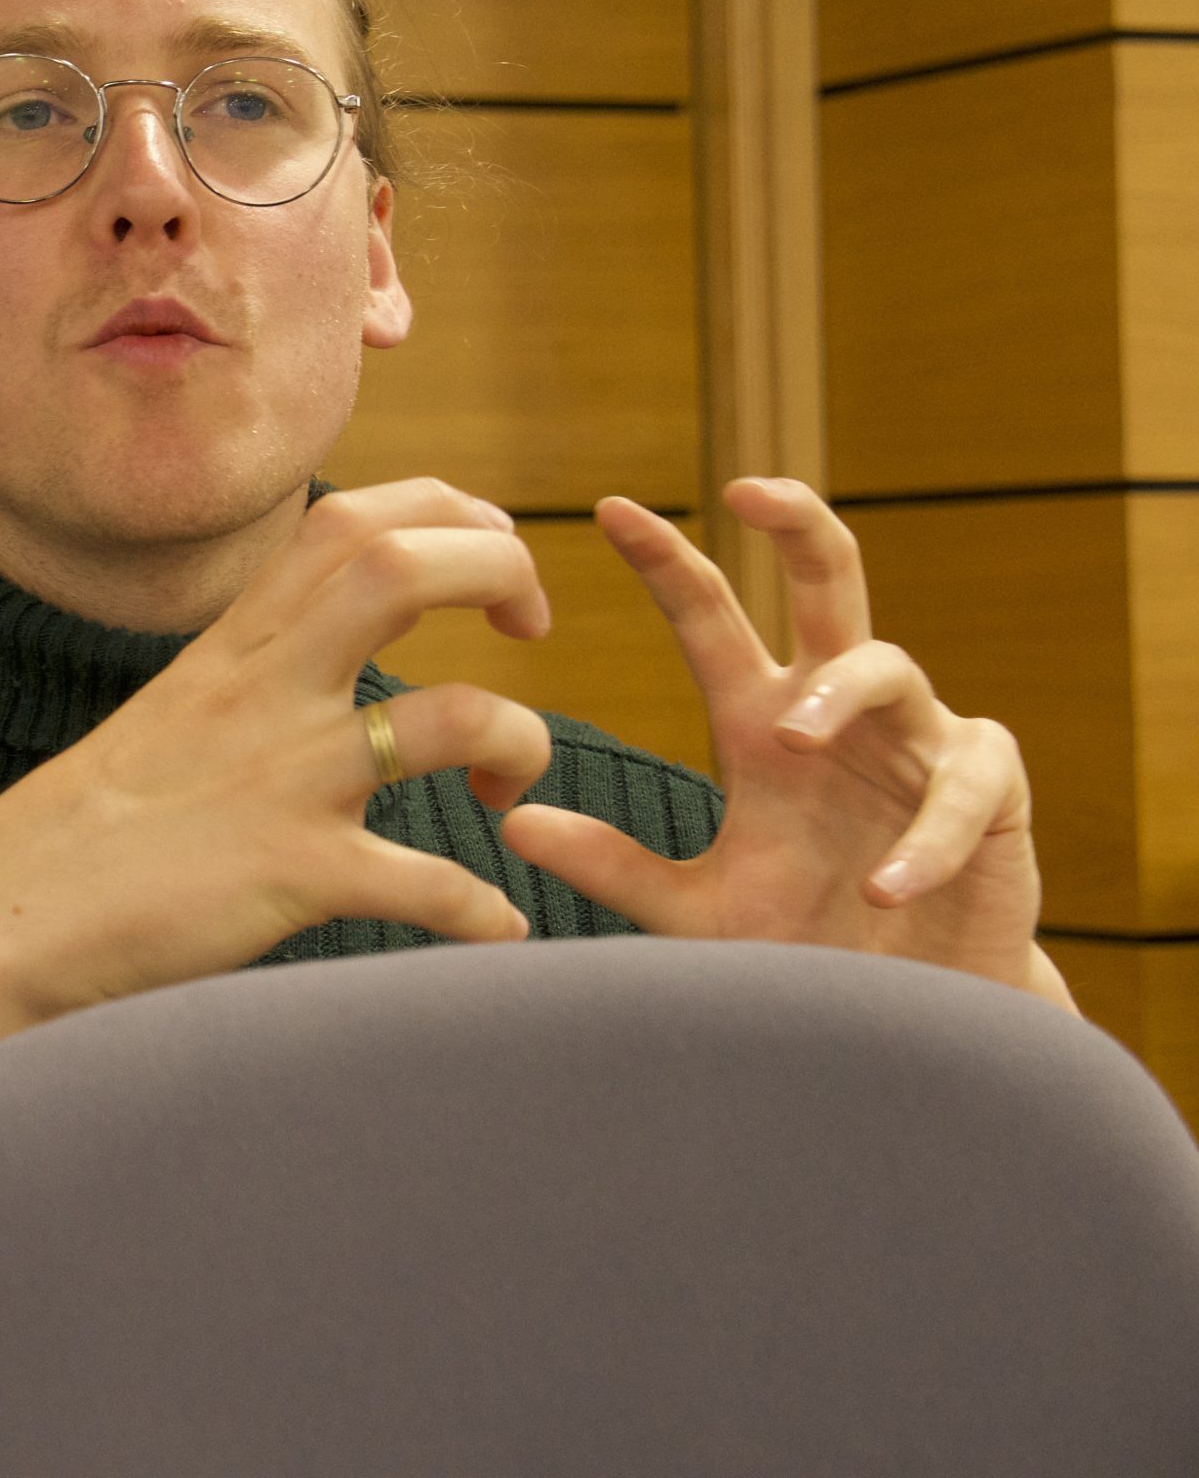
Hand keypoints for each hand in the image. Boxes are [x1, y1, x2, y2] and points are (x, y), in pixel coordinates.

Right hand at [0, 479, 557, 1050]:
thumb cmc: (85, 829)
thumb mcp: (174, 712)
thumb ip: (253, 673)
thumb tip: (325, 657)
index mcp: (235, 644)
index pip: (356, 519)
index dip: (450, 514)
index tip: (492, 555)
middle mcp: (264, 691)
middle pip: (403, 564)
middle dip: (500, 569)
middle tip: (529, 628)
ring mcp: (282, 780)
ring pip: (453, 716)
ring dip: (521, 739)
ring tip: (510, 788)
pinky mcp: (293, 875)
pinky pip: (430, 886)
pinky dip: (484, 909)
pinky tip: (498, 927)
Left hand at [500, 479, 1067, 1003]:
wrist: (901, 1015)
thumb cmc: (800, 944)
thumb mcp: (694, 910)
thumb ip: (614, 867)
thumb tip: (514, 821)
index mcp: (762, 721)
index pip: (709, 617)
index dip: (666, 561)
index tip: (608, 509)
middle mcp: (838, 712)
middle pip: (828, 580)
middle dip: (796, 521)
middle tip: (748, 490)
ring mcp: (918, 741)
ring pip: (888, 666)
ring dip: (838, 695)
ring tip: (793, 740)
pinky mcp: (990, 791)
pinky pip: (967, 781)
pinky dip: (928, 833)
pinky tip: (886, 885)